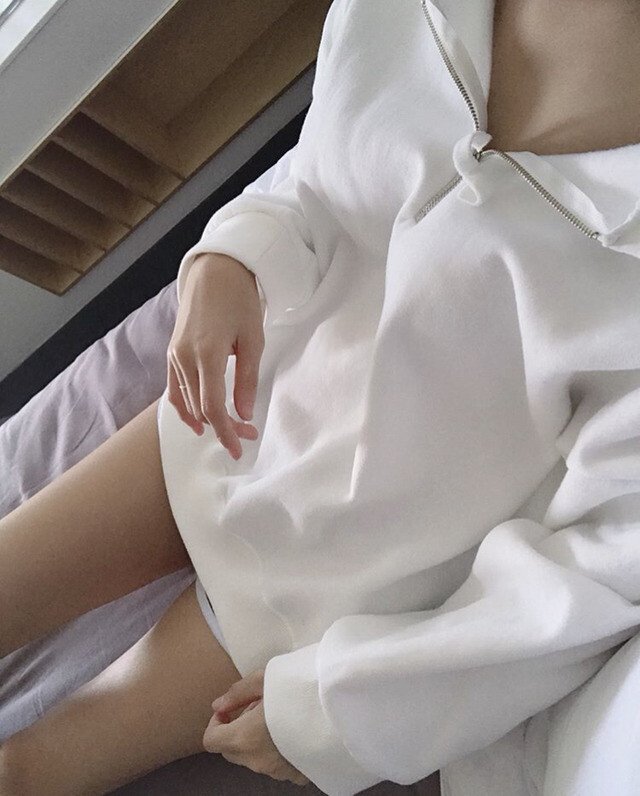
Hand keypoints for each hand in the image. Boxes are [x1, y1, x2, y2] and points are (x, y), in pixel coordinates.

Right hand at [167, 252, 264, 459]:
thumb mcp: (254, 339)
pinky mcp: (171, 352)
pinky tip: (198, 420)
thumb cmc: (239, 300)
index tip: (238, 449)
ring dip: (206, 419)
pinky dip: (184, 407)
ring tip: (231, 426)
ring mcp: (174, 355)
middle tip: (248, 432)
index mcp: (207, 353)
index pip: (212, 406)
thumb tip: (244, 413)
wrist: (214, 271)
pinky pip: (174, 389)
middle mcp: (184, 357)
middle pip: (199, 408)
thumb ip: (247, 379)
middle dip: (222, 426)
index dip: (225, 431)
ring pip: (186, 401)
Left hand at [203, 668, 309, 786]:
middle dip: (236, 730)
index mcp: (244, 738)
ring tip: (281, 717)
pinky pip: (279, 765)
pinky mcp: (299, 775)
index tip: (234, 707)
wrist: (341, 708)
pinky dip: (279, 751)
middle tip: (260, 708)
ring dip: (258, 741)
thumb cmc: (299, 688)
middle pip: (231, 752)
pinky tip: (296, 731)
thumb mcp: (266, 678)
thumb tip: (217, 705)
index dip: (216, 722)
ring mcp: (279, 772)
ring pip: (255, 759)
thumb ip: (238, 693)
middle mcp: (258, 761)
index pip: (211, 740)